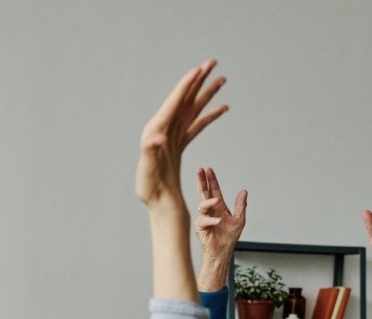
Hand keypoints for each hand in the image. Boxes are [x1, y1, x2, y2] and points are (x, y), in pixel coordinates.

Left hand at [135, 62, 226, 208]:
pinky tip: (224, 108)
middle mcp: (162, 130)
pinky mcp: (179, 144)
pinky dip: (209, 115)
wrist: (157, 202)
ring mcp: (173, 136)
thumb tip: (155, 137)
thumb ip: (150, 152)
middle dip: (198, 80)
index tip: (198, 69)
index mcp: (155, 131)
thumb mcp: (147, 171)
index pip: (173, 103)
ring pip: (193, 109)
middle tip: (213, 62)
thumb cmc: (149, 189)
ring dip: (206, 93)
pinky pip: (197, 125)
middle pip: (184, 100)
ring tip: (222, 78)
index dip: (185, 86)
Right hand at [194, 167, 246, 257]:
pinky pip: (204, 220)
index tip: (208, 170)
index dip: (212, 180)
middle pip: (204, 192)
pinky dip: (211, 220)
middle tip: (200, 170)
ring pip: (203, 204)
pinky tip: (218, 221)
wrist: (223, 251)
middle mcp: (210, 210)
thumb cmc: (229, 237)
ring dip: (209, 201)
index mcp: (219, 207)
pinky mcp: (200, 227)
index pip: (214, 190)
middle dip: (202, 181)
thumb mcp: (239, 219)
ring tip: (217, 200)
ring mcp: (204, 218)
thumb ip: (241, 205)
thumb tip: (244, 191)